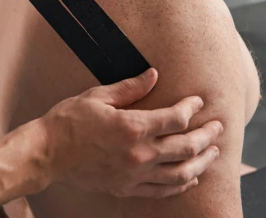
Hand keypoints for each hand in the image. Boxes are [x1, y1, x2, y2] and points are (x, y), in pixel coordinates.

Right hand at [37, 69, 223, 197]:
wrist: (47, 153)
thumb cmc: (68, 121)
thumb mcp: (97, 96)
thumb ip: (130, 88)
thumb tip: (154, 75)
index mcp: (132, 127)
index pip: (176, 118)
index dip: (191, 108)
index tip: (198, 102)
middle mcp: (139, 154)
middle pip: (187, 146)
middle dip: (207, 135)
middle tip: (218, 127)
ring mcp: (135, 174)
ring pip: (182, 172)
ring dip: (202, 162)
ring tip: (213, 153)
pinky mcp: (127, 188)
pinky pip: (163, 190)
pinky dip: (182, 184)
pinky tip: (191, 177)